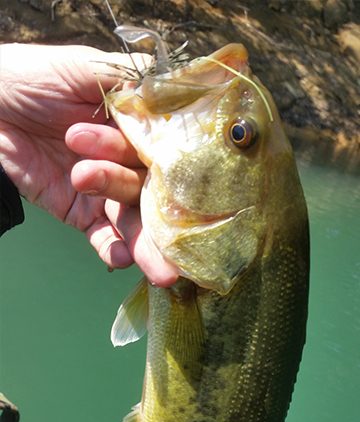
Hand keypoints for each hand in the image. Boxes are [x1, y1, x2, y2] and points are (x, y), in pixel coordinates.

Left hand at [0, 43, 177, 285]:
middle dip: (167, 225)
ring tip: (160, 270)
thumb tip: (183, 89)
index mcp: (139, 130)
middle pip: (155, 196)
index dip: (182, 180)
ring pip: (132, 221)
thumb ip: (133, 82)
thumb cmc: (37, 77)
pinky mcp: (81, 213)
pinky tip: (121, 259)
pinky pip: (101, 237)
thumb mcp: (89, 68)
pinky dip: (112, 250)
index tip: (199, 202)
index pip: (168, 158)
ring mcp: (106, 191)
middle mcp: (129, 163)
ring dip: (146, 245)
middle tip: (180, 254)